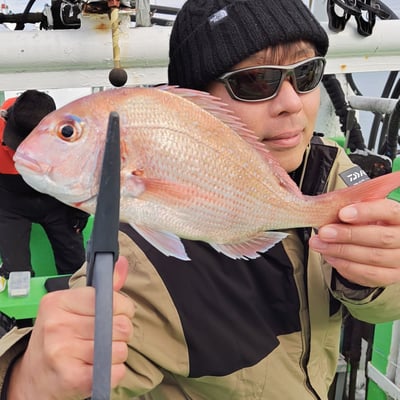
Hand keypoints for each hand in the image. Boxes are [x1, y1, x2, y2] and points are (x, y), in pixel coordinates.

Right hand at [7, 257, 134, 399]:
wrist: (33, 377)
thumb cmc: (57, 337)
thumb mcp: (73, 306)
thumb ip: (103, 287)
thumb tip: (123, 263)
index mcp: (59, 302)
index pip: (111, 299)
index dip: (123, 308)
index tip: (116, 313)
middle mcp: (58, 325)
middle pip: (121, 325)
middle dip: (122, 332)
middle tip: (107, 336)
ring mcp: (63, 352)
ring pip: (121, 349)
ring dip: (117, 353)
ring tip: (100, 353)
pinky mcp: (72, 377)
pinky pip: (116, 371)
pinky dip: (115, 371)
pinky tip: (98, 368)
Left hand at [309, 198, 399, 287]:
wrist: (379, 244)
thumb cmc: (369, 223)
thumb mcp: (365, 211)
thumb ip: (354, 209)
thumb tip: (329, 208)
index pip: (390, 211)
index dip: (366, 212)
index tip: (343, 213)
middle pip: (381, 237)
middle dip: (348, 235)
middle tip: (325, 232)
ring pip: (373, 257)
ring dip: (341, 251)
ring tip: (321, 245)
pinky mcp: (392, 276)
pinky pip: (369, 274)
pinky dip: (346, 266)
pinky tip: (331, 257)